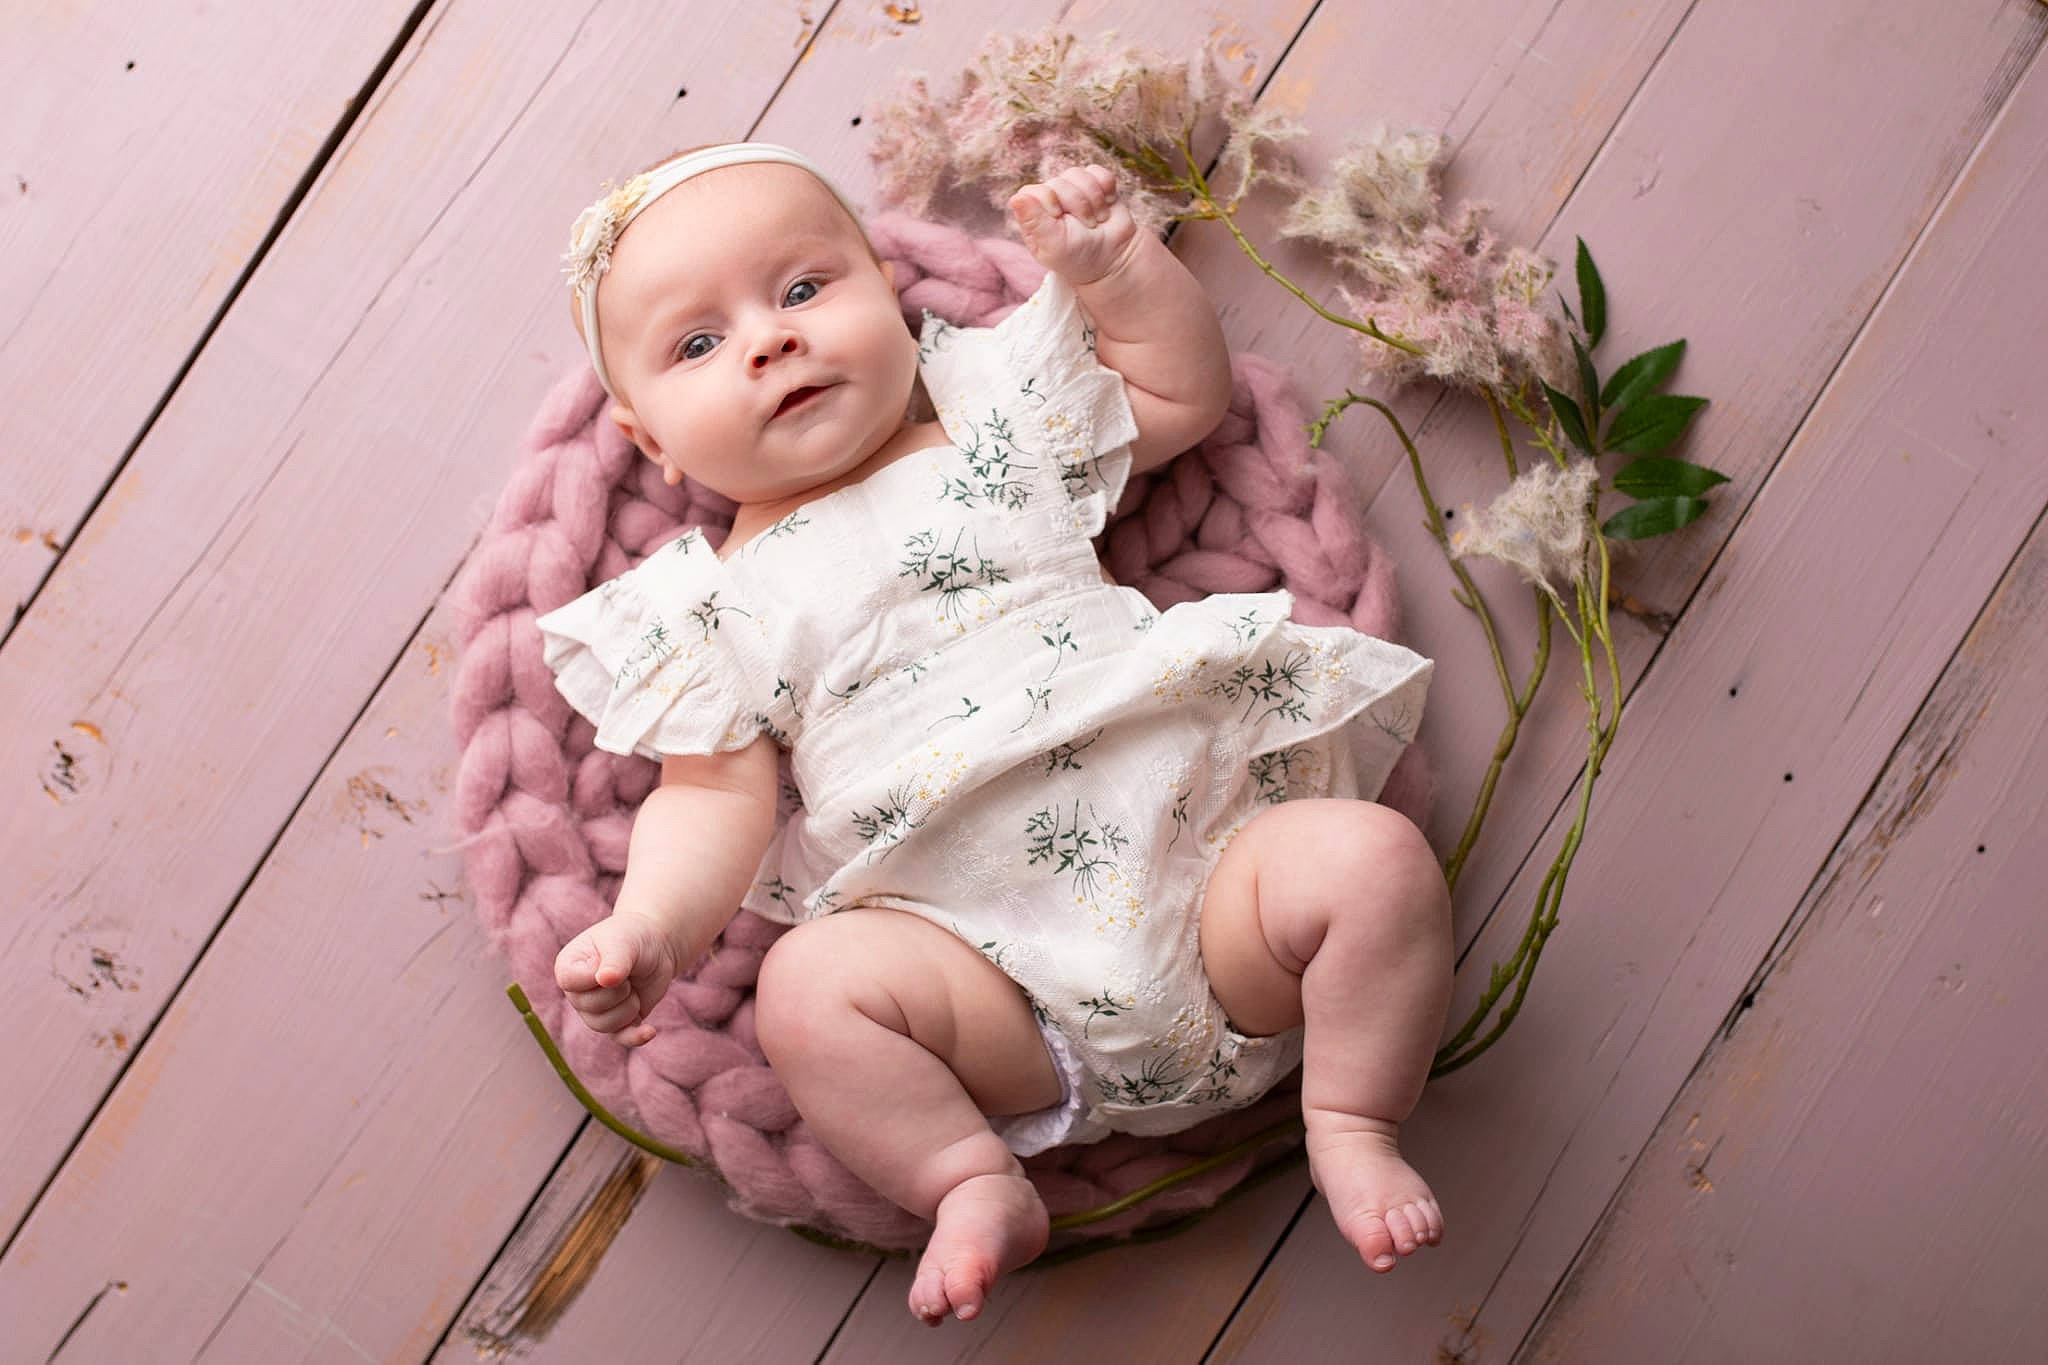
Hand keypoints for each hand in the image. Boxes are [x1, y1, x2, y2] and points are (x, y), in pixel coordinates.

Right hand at [554, 911, 682, 1046]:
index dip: (595, 976)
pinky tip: (650, 1030)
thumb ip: (614, 960)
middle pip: (590, 1008)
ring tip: (633, 984)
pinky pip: (621, 1038)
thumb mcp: (624, 942)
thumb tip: (605, 980)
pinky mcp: (618, 1022)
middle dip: (618, 991)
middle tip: (627, 972)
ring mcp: (595, 1010)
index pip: (569, 982)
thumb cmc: (633, 937)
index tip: (608, 959)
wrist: (657, 945)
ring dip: (629, 1006)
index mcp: (568, 967)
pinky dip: (636, 1037)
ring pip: (605, 1026)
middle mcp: (577, 992)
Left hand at [1009, 165, 1139, 285]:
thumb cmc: (1078, 257)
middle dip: (1079, 206)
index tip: (1060, 219)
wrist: (1112, 259)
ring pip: (1079, 175)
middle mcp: (1050, 197)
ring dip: (1094, 200)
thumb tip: (1016, 198)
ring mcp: (1072, 189)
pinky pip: (1099, 172)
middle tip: (1087, 228)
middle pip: (1060, 182)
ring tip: (1097, 220)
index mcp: (1033, 213)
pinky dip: (1107, 189)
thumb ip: (1035, 222)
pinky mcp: (1094, 184)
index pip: (1033, 191)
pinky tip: (1107, 205)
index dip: (1050, 200)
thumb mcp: (1054, 246)